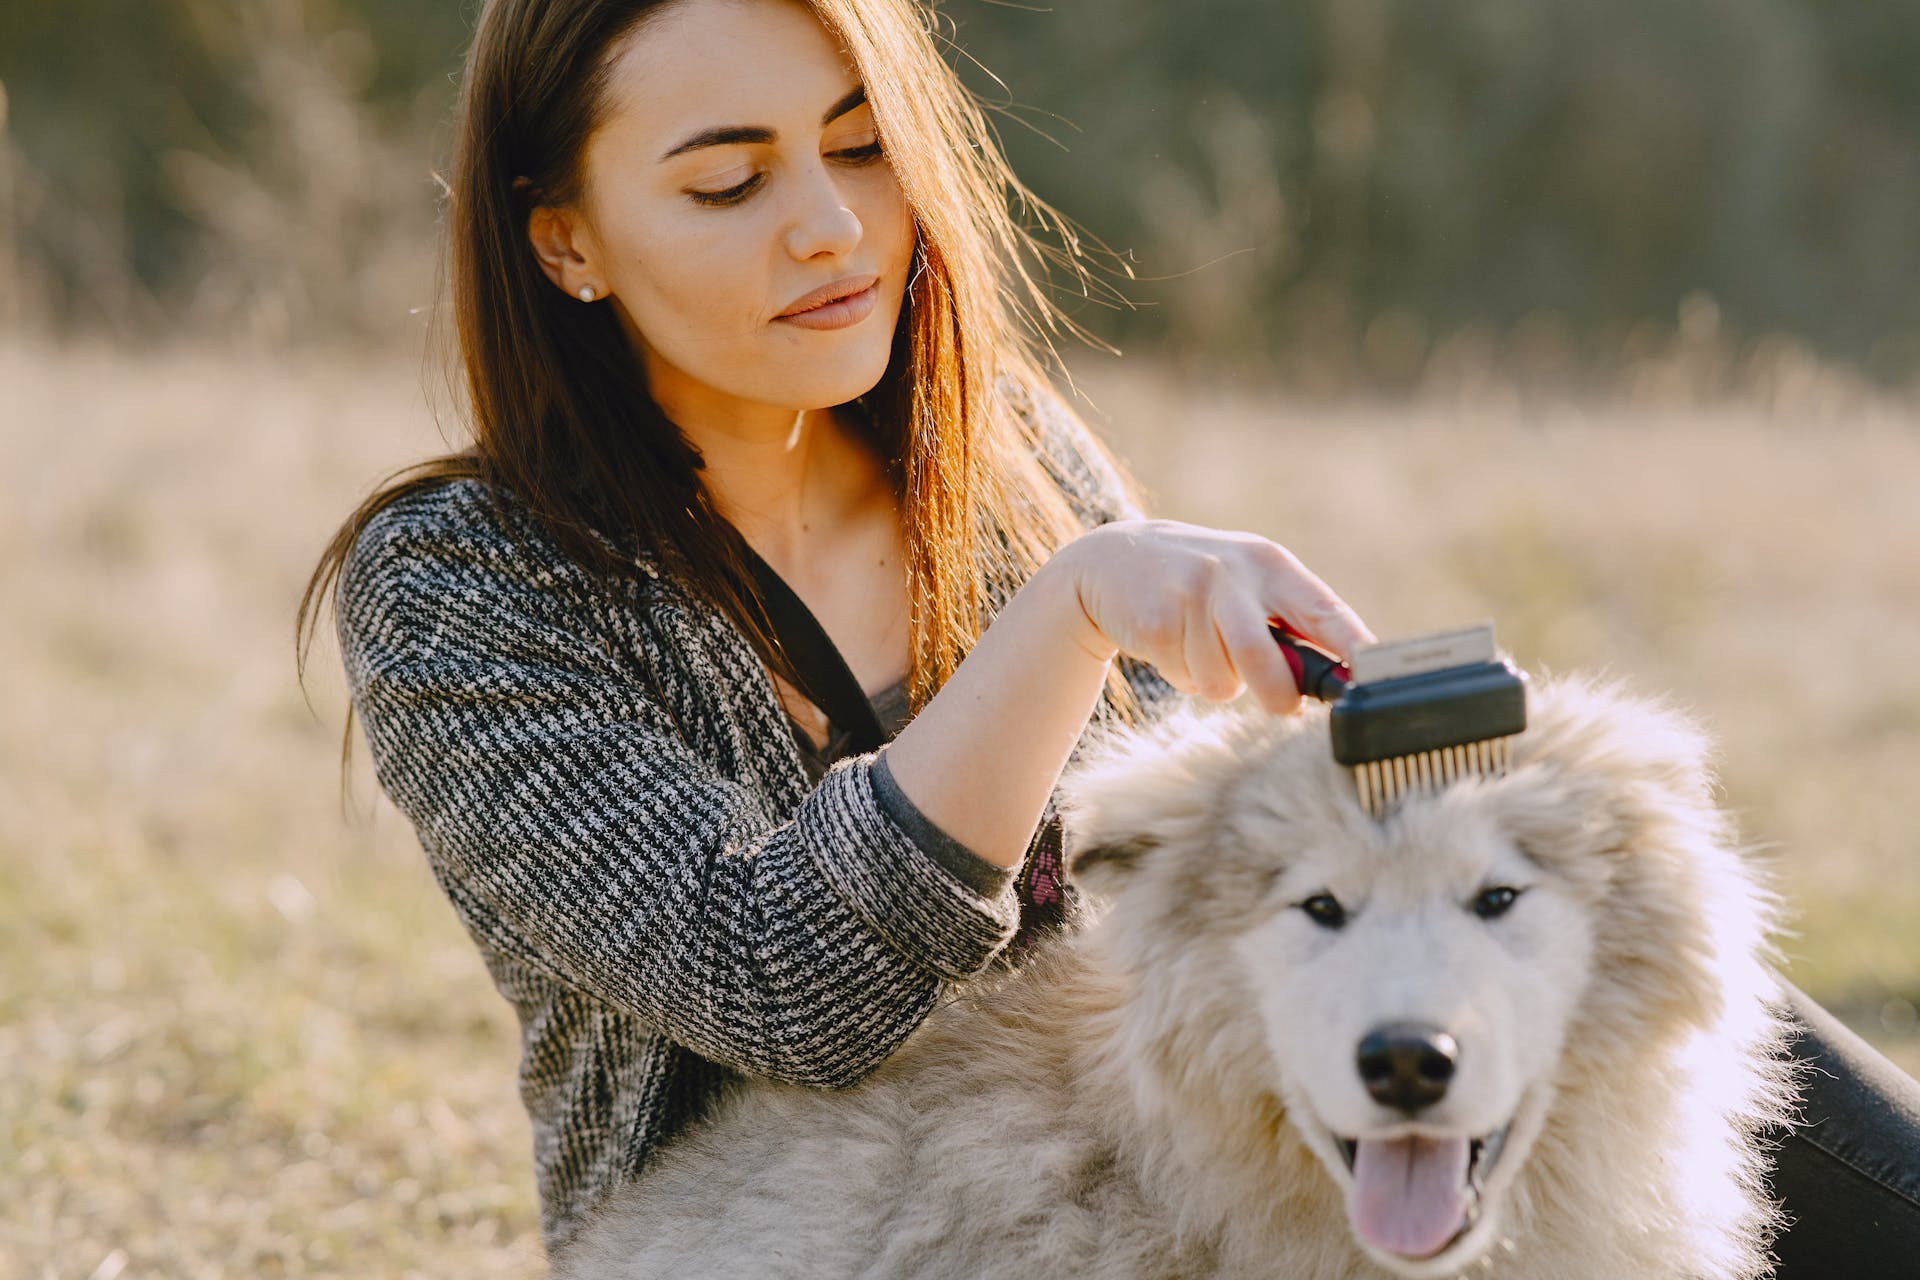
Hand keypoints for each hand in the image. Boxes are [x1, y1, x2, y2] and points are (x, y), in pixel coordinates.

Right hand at [1051, 519, 1375, 712]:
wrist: (1112, 561)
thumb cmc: (1200, 585)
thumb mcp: (1248, 586)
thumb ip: (1289, 624)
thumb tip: (1338, 679)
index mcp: (1269, 564)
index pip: (1325, 610)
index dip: (1353, 648)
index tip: (1375, 679)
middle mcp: (1232, 572)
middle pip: (1264, 656)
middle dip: (1276, 694)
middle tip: (1281, 706)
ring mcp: (1189, 594)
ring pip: (1222, 680)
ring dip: (1217, 683)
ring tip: (1200, 649)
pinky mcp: (1154, 619)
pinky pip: (1185, 677)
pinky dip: (1182, 675)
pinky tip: (1170, 643)